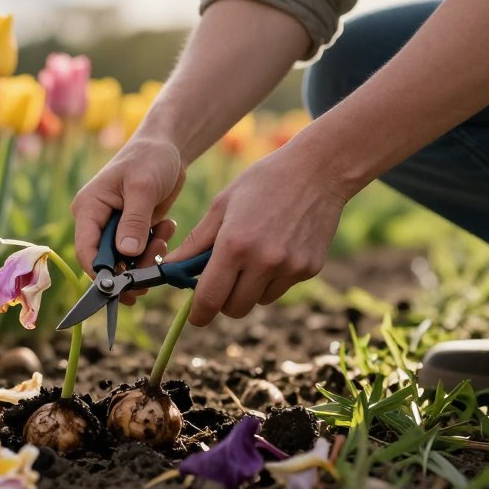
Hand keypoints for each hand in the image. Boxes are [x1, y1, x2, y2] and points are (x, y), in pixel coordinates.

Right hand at [72, 136, 185, 289]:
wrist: (166, 149)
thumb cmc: (149, 159)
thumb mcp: (143, 188)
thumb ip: (135, 221)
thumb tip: (127, 253)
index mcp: (89, 209)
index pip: (86, 250)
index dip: (101, 272)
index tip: (125, 284)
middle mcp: (97, 222)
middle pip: (106, 262)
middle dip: (132, 266)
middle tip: (157, 255)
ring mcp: (114, 229)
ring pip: (125, 262)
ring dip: (148, 257)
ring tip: (165, 233)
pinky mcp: (132, 232)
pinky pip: (140, 255)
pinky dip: (155, 249)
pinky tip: (167, 227)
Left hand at [167, 145, 346, 326]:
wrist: (317, 172)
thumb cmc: (261, 183)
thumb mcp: (221, 206)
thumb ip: (196, 243)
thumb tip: (171, 269)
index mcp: (234, 245)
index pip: (210, 298)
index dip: (199, 313)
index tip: (195, 316)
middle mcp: (263, 262)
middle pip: (235, 309)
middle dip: (222, 301)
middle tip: (220, 281)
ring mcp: (290, 268)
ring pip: (258, 302)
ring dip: (248, 290)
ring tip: (250, 257)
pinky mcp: (309, 269)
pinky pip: (280, 288)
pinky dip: (271, 280)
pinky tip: (275, 249)